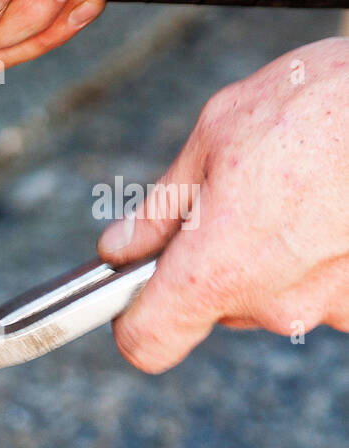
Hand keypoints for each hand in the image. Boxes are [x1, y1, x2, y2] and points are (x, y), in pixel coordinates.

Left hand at [99, 38, 348, 371]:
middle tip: (240, 198)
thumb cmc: (319, 105)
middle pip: (215, 305)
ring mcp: (331, 307)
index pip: (150, 342)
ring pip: (272, 293)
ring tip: (300, 192)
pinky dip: (323, 255)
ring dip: (274, 255)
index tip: (137, 290)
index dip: (135, 318)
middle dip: (214, 260)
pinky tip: (333, 207)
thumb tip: (120, 247)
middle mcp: (274, 304)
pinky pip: (325, 286)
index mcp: (216, 270)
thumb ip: (161, 207)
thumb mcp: (216, 136)